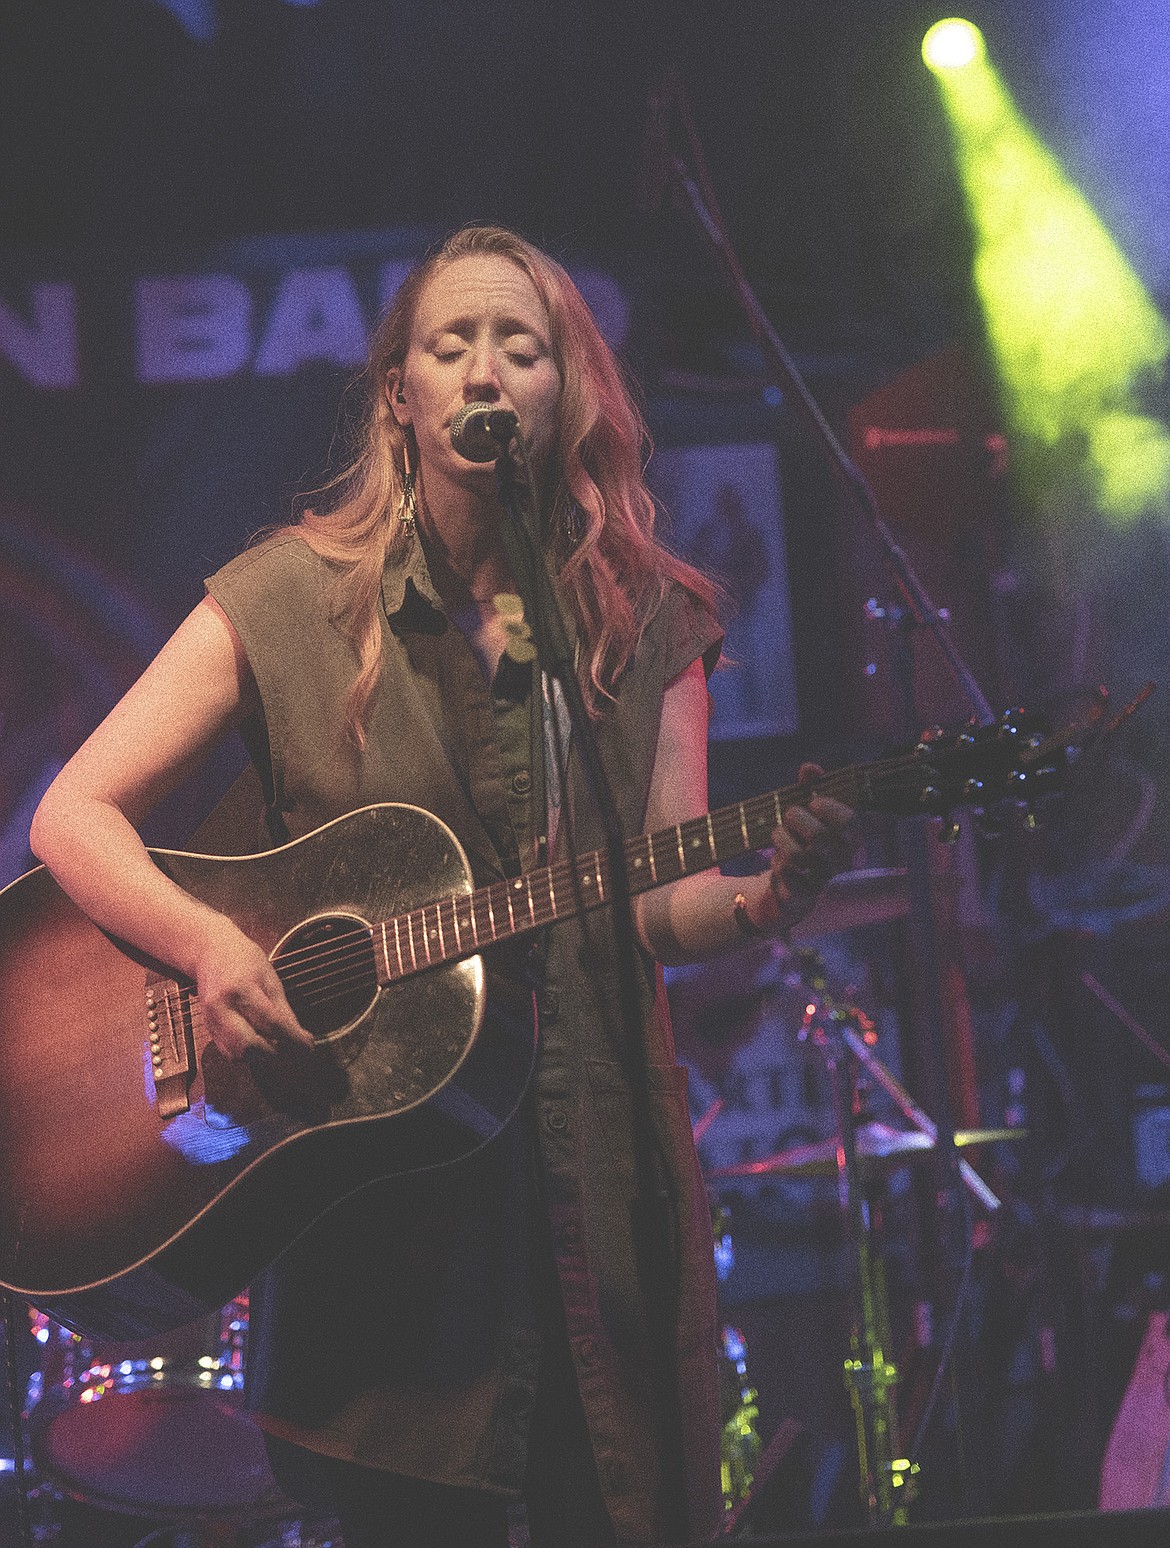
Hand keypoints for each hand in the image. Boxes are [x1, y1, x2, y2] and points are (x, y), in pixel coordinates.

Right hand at [191, 916, 313, 1059]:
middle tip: (293, 1049)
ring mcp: (211, 1021)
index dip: (294, 1040)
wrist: (209, 951)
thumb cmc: (243, 960)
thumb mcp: (270, 978)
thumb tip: (301, 1038)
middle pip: (249, 1047)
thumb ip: (284, 1011)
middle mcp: (222, 1009)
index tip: (308, 1047)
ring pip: (237, 1055)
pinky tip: (261, 1043)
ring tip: (278, 1046)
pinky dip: (247, 1054)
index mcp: (242, 990)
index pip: (272, 1024)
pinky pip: (229, 1052)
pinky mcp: (208, 1029)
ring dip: (261, 1057)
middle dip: (275, 1054)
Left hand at [764, 764, 857, 933]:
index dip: (829, 808)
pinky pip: (786, 877)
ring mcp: (821, 880)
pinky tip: (777, 862)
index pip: (850, 823)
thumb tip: (810, 768)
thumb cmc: (801, 840)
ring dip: (781, 838)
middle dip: (797, 818)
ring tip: (778, 834)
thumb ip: (810, 787)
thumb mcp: (806, 811)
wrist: (789, 886)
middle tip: (789, 814)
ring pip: (797, 856)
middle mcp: (840, 861)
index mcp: (849, 839)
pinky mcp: (801, 897)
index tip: (813, 801)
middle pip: (820, 836)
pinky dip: (776, 864)